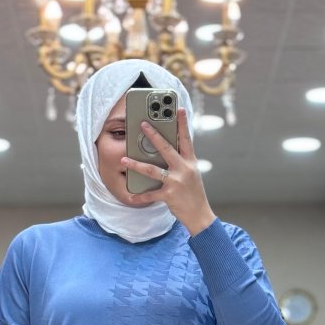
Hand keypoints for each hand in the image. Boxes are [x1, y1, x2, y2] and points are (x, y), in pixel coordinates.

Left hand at [121, 108, 215, 235]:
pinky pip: (151, 194)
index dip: (183, 123)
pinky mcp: (170, 195)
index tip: (179, 109)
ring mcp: (176, 182)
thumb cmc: (194, 193)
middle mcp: (184, 169)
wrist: (200, 215)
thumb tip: (167, 150)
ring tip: (124, 160)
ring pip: (153, 170)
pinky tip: (131, 196)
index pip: (186, 139)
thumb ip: (182, 161)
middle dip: (153, 135)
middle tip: (142, 124)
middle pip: (166, 148)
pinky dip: (140, 196)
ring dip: (136, 165)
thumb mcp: (192, 173)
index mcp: (190, 162)